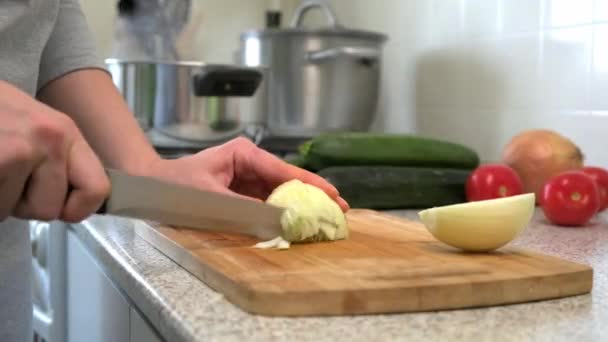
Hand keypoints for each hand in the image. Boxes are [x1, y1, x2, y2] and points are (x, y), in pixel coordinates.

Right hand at [0, 81, 108, 221]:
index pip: (98, 188)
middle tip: (2, 174)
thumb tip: (74, 201)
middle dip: (22, 204)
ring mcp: (17, 150)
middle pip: (49, 210)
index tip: (62, 209)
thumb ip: (55, 159)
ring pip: (11, 211)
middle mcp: (48, 138)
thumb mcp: (29, 124)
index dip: (77, 209)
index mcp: (64, 131)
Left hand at [144, 137, 348, 211]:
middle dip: (313, 195)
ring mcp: (247, 176)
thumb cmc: (175, 186)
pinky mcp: (242, 190)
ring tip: (324, 218)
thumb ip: (246, 210)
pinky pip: (267, 201)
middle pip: (288, 180)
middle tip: (339, 211)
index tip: (335, 197)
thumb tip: (280, 220)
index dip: (313, 185)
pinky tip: (298, 222)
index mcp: (246, 154)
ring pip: (280, 191)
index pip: (286, 171)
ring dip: (300, 205)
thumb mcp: (212, 198)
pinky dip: (282, 211)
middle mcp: (250, 162)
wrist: (149, 186)